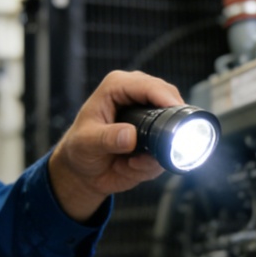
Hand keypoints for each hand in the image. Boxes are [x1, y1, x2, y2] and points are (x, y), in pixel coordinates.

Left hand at [47, 70, 184, 220]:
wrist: (84, 171)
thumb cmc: (79, 149)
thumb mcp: (86, 143)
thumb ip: (107, 139)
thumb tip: (130, 135)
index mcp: (117, 87)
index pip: (149, 86)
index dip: (165, 99)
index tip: (176, 115)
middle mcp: (137, 97)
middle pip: (170, 101)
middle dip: (167, 127)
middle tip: (152, 150)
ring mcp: (149, 116)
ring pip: (173, 128)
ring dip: (157, 151)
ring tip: (130, 163)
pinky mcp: (156, 136)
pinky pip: (168, 149)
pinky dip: (153, 162)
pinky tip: (132, 166)